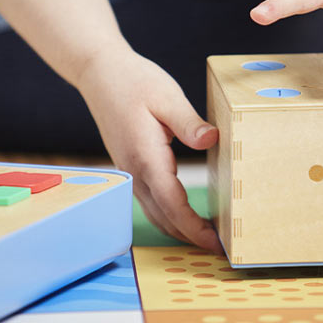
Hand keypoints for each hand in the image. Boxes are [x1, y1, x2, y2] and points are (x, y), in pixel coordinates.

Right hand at [77, 51, 220, 250]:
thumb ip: (189, 122)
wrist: (99, 73)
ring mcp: (130, 172)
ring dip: (180, 229)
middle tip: (223, 248)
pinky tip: (187, 214)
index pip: (173, 205)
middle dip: (191, 237)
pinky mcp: (131, 168)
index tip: (216, 243)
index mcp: (146, 157)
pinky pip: (151, 201)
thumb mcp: (167, 96)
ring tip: (209, 238)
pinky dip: (170, 215)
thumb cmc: (134, 81)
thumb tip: (212, 140)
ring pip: (156, 213)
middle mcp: (135, 171)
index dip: (194, 228)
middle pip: (164, 218)